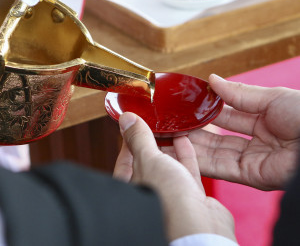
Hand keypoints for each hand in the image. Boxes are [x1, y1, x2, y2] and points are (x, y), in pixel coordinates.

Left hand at [113, 112, 235, 242]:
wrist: (200, 225)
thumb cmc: (168, 200)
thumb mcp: (148, 160)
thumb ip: (139, 139)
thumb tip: (126, 119)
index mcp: (131, 185)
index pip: (125, 156)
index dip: (131, 137)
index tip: (135, 121)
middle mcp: (149, 190)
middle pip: (148, 159)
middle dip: (152, 139)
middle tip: (155, 120)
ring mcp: (170, 192)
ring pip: (168, 163)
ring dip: (170, 144)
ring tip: (170, 126)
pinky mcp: (189, 193)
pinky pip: (185, 168)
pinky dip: (184, 153)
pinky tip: (184, 138)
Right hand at [164, 74, 299, 190]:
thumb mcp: (271, 97)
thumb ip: (238, 93)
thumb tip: (211, 79)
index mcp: (262, 120)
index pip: (227, 116)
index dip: (206, 111)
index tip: (186, 107)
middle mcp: (255, 142)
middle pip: (217, 137)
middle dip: (194, 131)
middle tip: (172, 124)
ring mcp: (251, 160)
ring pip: (214, 153)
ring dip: (191, 146)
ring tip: (169, 137)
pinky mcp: (249, 176)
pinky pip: (219, 168)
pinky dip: (198, 160)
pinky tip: (180, 152)